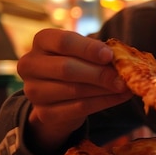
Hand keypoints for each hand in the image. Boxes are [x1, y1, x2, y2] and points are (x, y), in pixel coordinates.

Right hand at [17, 29, 132, 153]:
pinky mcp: (45, 113)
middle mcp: (30, 65)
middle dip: (99, 73)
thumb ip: (97, 53)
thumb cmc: (76, 63)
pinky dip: (104, 102)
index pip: (63, 41)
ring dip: (105, 89)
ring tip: (125, 87)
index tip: (110, 55)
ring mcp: (34, 91)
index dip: (88, 49)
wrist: (59, 95)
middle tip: (123, 78)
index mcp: (41, 41)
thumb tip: (121, 59)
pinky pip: (79, 108)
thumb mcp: (83, 52)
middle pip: (67, 69)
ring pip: (74, 90)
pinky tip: (120, 97)